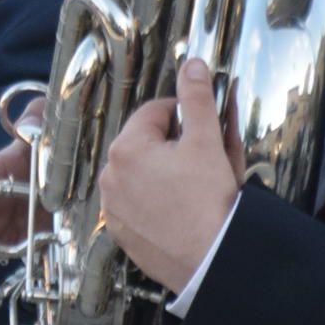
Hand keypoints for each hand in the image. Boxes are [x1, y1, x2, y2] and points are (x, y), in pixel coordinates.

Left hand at [98, 59, 244, 289]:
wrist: (214, 259)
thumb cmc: (210, 202)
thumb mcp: (207, 141)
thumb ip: (197, 98)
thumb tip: (192, 66)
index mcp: (125, 149)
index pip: (154, 113)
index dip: (184, 116)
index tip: (203, 129)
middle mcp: (110, 177)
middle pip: (146, 144)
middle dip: (175, 146)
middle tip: (205, 161)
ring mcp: (113, 208)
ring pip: (142, 175)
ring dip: (165, 173)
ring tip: (196, 188)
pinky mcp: (122, 233)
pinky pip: (138, 205)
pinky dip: (157, 202)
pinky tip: (182, 209)